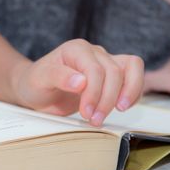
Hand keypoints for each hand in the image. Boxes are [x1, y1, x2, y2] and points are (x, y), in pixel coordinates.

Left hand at [12, 39, 143, 125]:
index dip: (94, 93)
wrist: (36, 89)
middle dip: (107, 100)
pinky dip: (133, 93)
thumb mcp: (40, 80)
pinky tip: (120, 107)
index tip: (86, 113)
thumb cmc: (36, 82)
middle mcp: (94, 52)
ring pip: (131, 69)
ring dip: (127, 94)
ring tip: (116, 112)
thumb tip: (81, 81)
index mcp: (76, 49)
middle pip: (114, 72)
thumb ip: (58, 77)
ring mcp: (105, 61)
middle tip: (94, 120)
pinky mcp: (112, 74)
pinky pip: (134, 77)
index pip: (96, 70)